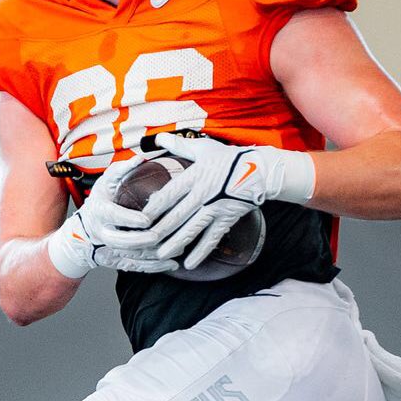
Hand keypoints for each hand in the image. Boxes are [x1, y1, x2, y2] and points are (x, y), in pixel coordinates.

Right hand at [47, 156, 177, 277]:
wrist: (84, 230)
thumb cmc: (102, 199)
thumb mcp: (107, 180)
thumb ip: (123, 169)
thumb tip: (141, 157)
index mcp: (100, 211)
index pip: (113, 216)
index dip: (129, 219)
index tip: (146, 219)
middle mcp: (103, 233)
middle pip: (121, 241)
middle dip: (141, 240)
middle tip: (159, 236)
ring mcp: (110, 250)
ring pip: (131, 256)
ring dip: (153, 255)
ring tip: (175, 248)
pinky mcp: (118, 261)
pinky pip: (137, 267)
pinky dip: (154, 267)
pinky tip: (172, 263)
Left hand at [142, 134, 314, 269]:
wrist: (259, 170)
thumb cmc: (228, 158)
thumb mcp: (202, 148)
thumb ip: (178, 145)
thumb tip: (158, 136)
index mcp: (195, 176)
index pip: (170, 193)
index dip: (155, 206)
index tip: (141, 217)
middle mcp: (203, 194)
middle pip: (178, 215)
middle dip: (160, 230)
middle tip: (144, 242)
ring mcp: (216, 208)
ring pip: (192, 229)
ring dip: (175, 243)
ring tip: (161, 255)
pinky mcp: (227, 219)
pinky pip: (212, 239)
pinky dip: (200, 252)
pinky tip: (189, 264)